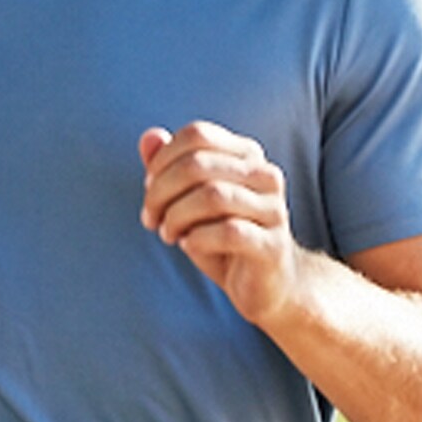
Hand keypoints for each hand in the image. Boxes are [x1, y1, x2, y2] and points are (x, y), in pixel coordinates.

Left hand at [138, 122, 301, 328]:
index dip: (162, 161)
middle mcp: (265, 175)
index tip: (148, 190)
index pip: (197, 135)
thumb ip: (170, 168)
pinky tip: (189, 245)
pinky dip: (198, 238)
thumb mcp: (189, 202)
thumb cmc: (222, 240)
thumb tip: (149, 136)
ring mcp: (273, 210)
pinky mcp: (272, 245)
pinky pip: (229, 231)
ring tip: (168, 234)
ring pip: (213, 195)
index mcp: (247, 155)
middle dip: (161, 191)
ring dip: (177, 215)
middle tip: (150, 218)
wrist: (265, 286)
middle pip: (199, 163)